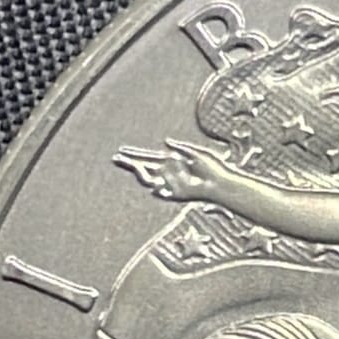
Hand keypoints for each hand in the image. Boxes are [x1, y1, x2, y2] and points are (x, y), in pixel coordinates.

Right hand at [114, 138, 235, 203]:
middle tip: (116, 158)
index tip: (122, 151)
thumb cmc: (214, 167)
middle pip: (144, 168)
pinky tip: (154, 187)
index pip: (149, 157)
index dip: (135, 154)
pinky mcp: (176, 195)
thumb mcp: (196, 152)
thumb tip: (166, 143)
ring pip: (149, 180)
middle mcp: (168, 173)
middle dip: (130, 163)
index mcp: (171, 161)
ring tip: (137, 166)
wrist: (222, 183)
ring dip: (142, 172)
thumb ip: (181, 148)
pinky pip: (162, 194)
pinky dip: (157, 190)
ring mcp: (171, 184)